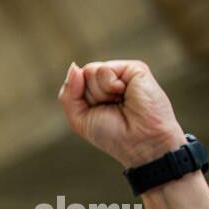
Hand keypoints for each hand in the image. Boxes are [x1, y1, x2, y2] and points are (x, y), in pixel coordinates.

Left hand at [57, 59, 185, 168]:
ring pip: (91, 70)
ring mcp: (122, 73)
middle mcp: (109, 80)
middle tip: (110, 108)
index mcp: (97, 91)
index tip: (95, 114)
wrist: (140, 141)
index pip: (74, 82)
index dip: (78, 99)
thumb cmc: (112, 134)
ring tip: (119, 102)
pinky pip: (105, 68)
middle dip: (90, 96)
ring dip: (100, 92)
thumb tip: (74, 66)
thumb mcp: (79, 119)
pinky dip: (110, 85)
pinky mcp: (135, 69)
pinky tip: (125, 93)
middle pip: (82, 75)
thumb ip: (69, 94)